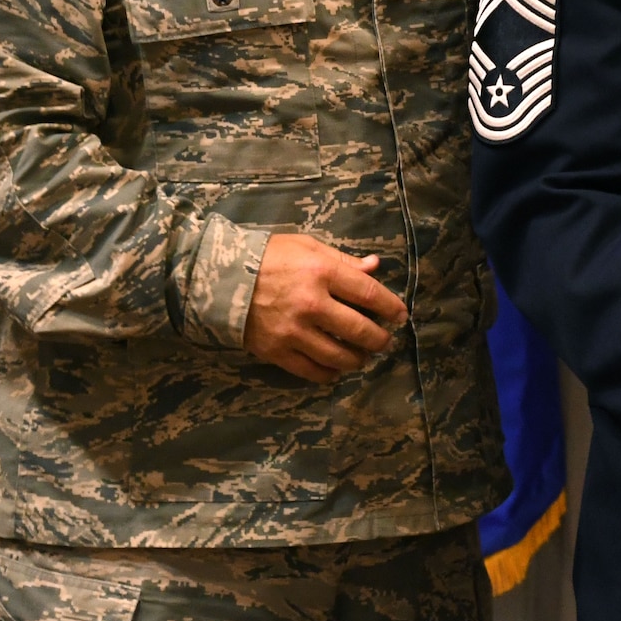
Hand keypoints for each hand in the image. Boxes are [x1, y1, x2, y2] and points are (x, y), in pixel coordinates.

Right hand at [241, 234, 408, 383]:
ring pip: (340, 356)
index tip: (400, 316)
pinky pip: (312, 371)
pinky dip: (330, 373)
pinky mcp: (277, 352)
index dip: (391, 308)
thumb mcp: (307, 247)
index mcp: (322, 273)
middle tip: (383, 340)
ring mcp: (294, 332)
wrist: (220, 279)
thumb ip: (342, 261)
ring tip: (362, 356)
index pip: (370, 294)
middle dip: (379, 339)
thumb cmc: (268, 257)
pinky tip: (336, 369)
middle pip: (360, 331)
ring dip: (358, 359)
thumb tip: (374, 267)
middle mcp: (312, 304)